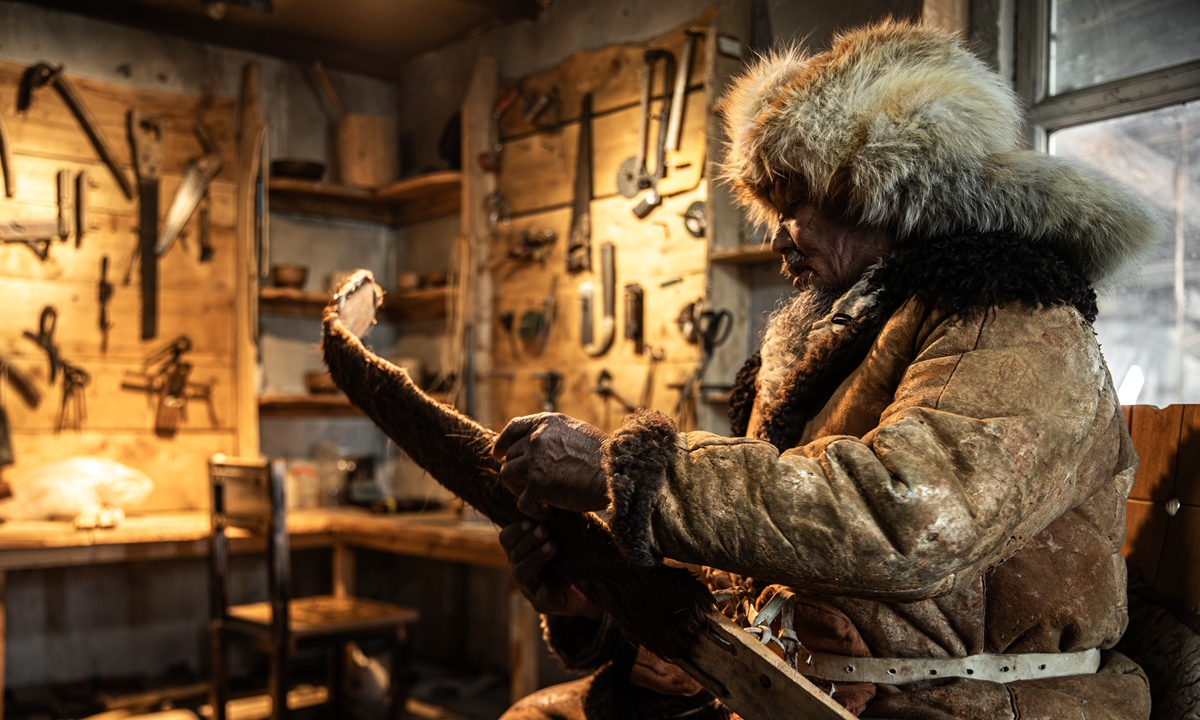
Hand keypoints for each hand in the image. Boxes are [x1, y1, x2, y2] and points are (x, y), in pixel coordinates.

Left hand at [492, 413, 608, 518]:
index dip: (503, 442)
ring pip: (508, 477)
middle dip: (518, 473)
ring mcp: (535, 462)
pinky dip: (532, 511)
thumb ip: (555, 436)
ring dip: (519, 490)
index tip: (498, 454)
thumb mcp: (578, 433)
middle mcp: (537, 439)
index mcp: (547, 423)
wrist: (617, 475)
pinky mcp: (538, 486)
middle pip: (511, 457)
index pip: (514, 428)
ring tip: (537, 499)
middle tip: (531, 487)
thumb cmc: (605, 458)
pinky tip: (546, 513)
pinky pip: (522, 502)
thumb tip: (541, 445)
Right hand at [500, 520, 600, 617]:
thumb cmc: (574, 558)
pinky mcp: (544, 604)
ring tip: (553, 546)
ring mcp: (530, 589)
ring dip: (536, 557)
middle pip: (514, 554)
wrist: (591, 589)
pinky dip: (556, 582)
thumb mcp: (565, 538)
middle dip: (529, 540)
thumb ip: (558, 523)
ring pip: (522, 573)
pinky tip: (567, 575)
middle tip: (545, 530)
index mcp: (520, 552)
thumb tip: (558, 500)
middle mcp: (520, 570)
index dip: (515, 530)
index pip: (507, 539)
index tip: (530, 521)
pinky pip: (545, 593)